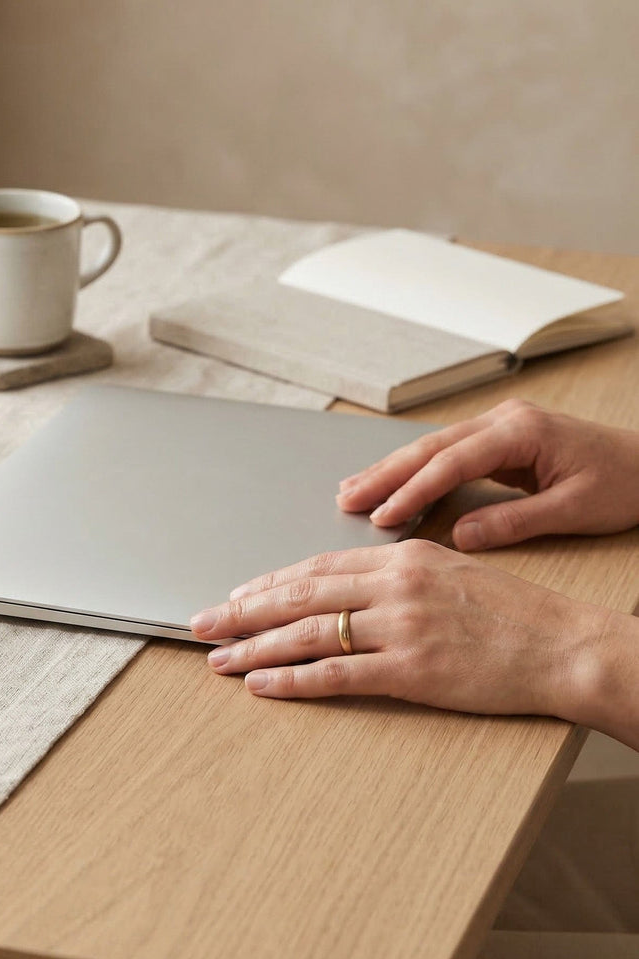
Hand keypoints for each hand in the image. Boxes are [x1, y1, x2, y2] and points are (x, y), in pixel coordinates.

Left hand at [190, 539, 607, 719]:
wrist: (564, 646)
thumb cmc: (512, 611)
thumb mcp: (450, 570)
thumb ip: (394, 574)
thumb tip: (342, 585)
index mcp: (401, 558)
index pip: (316, 568)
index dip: (268, 583)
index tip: (235, 595)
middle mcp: (394, 586)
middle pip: (299, 596)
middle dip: (242, 611)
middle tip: (201, 623)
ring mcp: (401, 628)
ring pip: (307, 634)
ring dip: (255, 647)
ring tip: (218, 658)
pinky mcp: (412, 671)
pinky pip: (337, 675)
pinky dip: (292, 680)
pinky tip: (263, 685)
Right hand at [337, 399, 638, 550]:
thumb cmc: (627, 484)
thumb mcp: (575, 510)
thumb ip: (515, 522)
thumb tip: (460, 538)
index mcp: (522, 432)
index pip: (451, 462)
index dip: (413, 490)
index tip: (382, 515)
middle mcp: (504, 420)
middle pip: (430, 447)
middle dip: (385, 474)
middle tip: (347, 498)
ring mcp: (500, 426)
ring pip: (432, 447)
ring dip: (392, 469)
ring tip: (353, 490)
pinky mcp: (500, 439)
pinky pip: (446, 453)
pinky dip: (415, 470)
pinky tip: (391, 482)